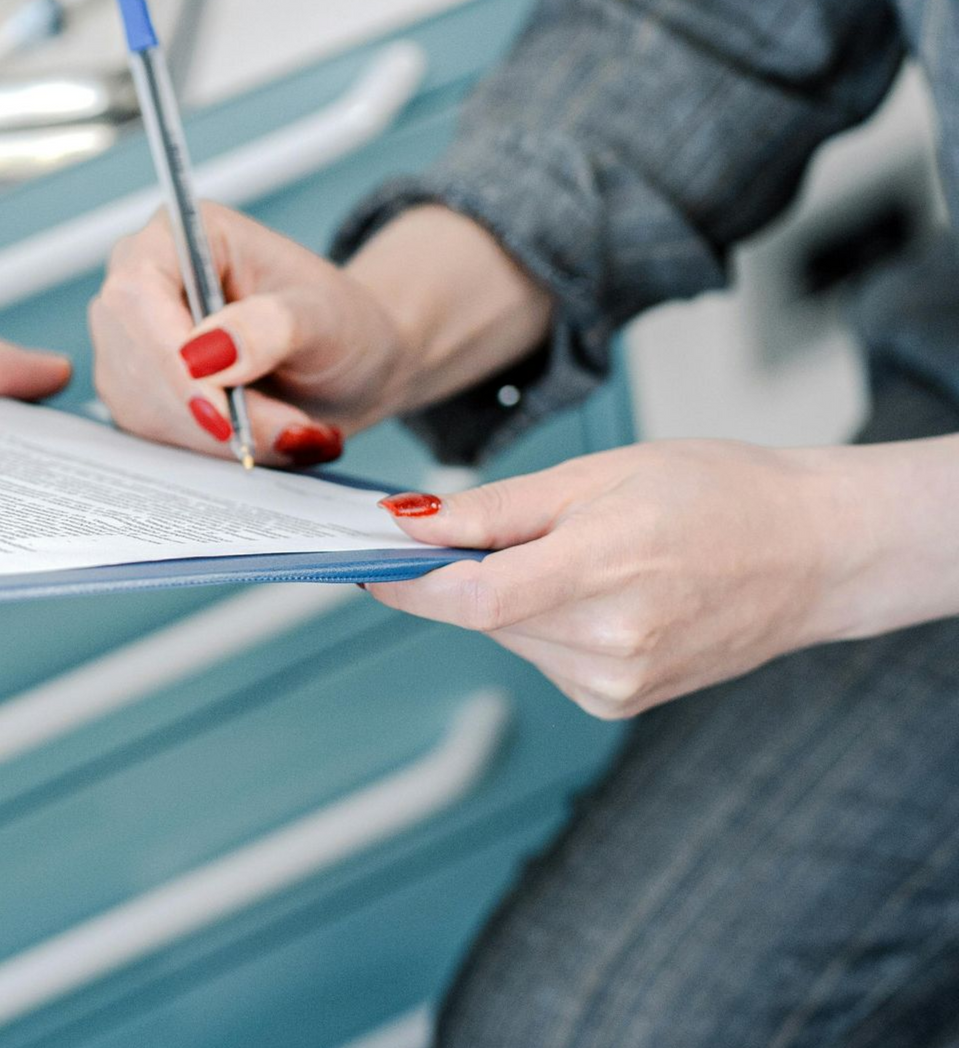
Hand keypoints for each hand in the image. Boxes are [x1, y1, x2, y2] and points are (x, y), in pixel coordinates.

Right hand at [89, 203, 407, 465]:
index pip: (138, 290)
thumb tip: (206, 353)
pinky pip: (152, 431)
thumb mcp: (323, 316)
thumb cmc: (337, 321)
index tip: (217, 410)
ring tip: (287, 426)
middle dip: (209, 407)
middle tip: (286, 428)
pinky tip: (256, 432)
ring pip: (140, 402)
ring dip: (215, 435)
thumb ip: (270, 326)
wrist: (344, 362)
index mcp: (182, 233)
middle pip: (135, 354)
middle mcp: (142, 278)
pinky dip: (210, 447)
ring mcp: (130, 336)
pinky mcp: (135, 387)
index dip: (167, 354)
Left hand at [366, 440, 850, 716]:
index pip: (471, 597)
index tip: (363, 554)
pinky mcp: (620, 702)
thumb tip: (410, 522)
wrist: (812, 552)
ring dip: (502, 594)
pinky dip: (538, 618)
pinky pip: (540, 654)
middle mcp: (610, 643)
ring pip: (505, 634)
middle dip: (455, 571)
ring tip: (570, 547)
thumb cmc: (717, 493)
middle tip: (471, 523)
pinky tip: (591, 586)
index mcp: (604, 572)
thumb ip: (496, 508)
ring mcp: (617, 682)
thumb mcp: (598, 474)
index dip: (405, 580)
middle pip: (480, 614)